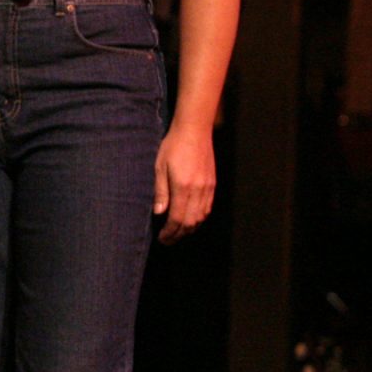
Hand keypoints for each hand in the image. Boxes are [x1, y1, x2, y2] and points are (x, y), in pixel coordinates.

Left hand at [154, 122, 216, 242]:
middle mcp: (199, 191)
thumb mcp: (160, 167)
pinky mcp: (213, 184)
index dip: (170, 232)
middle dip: (179, 234)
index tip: (162, 238)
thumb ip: (160, 192)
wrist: (195, 131)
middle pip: (191, 222)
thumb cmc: (173, 146)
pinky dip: (199, 218)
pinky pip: (208, 208)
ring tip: (177, 233)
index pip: (178, 219)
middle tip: (167, 240)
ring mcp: (208, 188)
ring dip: (190, 228)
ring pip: (201, 217)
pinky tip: (191, 220)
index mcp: (183, 187)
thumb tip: (159, 213)